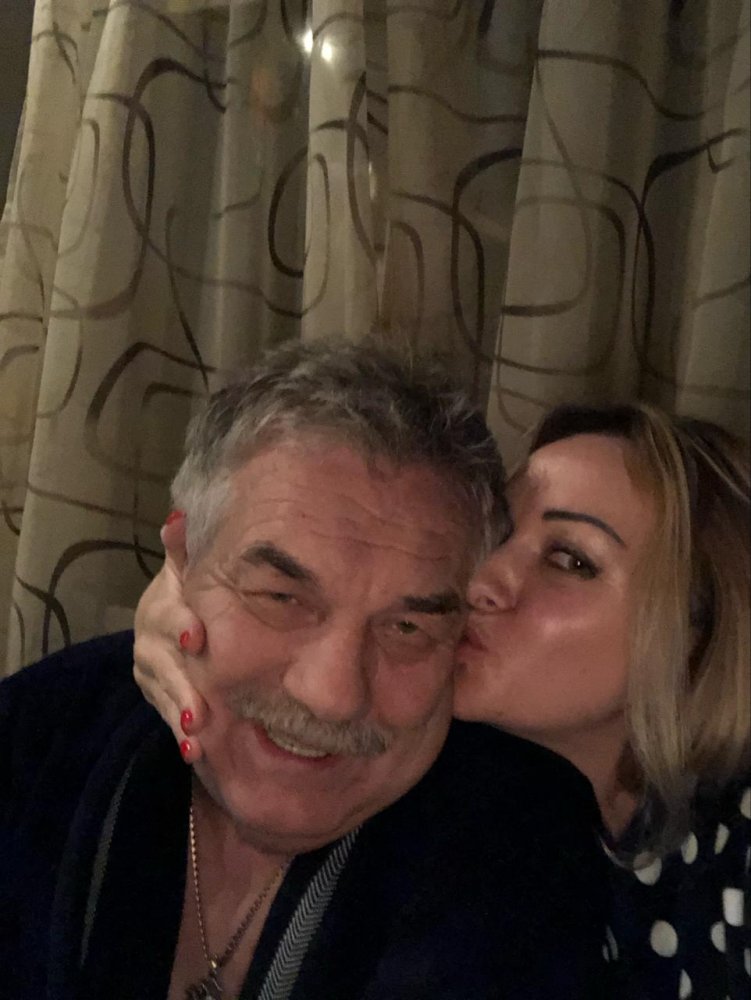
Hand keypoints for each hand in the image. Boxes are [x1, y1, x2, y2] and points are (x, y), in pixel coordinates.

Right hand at [133, 511, 208, 762]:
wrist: (175, 618)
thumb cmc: (192, 590)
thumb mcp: (188, 569)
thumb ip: (184, 550)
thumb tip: (177, 519)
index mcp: (163, 603)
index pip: (169, 612)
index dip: (180, 623)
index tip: (196, 638)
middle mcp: (150, 637)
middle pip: (163, 662)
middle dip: (181, 684)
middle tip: (201, 708)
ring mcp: (150, 669)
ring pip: (164, 693)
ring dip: (180, 714)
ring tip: (197, 735)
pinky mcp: (156, 693)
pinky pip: (166, 715)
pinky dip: (180, 735)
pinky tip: (194, 753)